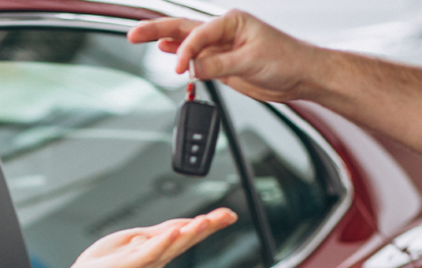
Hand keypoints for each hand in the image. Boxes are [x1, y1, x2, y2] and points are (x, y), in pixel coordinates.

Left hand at [57, 207, 237, 267]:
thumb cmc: (109, 260)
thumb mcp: (140, 239)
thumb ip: (162, 232)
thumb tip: (184, 223)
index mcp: (161, 249)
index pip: (189, 233)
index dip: (210, 224)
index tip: (229, 214)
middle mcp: (158, 257)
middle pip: (187, 239)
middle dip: (208, 227)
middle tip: (226, 216)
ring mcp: (144, 262)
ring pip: (172, 246)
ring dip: (190, 234)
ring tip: (205, 221)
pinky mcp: (129, 265)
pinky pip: (148, 253)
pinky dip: (162, 243)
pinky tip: (173, 233)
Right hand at [127, 10, 319, 102]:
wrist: (302, 76)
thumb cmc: (287, 60)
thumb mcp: (250, 62)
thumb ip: (218, 65)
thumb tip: (193, 69)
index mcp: (231, 22)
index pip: (197, 35)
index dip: (185, 52)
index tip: (181, 70)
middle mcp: (223, 32)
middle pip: (182, 29)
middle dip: (156, 30)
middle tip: (133, 34)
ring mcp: (220, 48)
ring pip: (184, 42)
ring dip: (162, 40)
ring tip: (138, 37)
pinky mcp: (221, 63)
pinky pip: (193, 57)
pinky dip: (177, 54)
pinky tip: (164, 50)